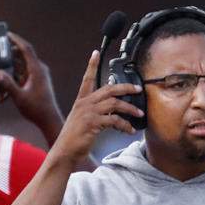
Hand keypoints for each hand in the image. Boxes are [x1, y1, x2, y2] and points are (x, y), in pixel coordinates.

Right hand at [0, 32, 64, 135]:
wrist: (48, 120)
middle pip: (22, 55)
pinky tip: (5, 88)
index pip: (26, 48)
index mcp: (37, 70)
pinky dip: (14, 77)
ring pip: (21, 66)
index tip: (7, 34)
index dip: (16, 39)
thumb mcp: (19, 97)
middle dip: (9, 54)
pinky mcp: (36, 82)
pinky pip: (23, 75)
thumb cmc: (37, 109)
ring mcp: (38, 76)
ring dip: (10, 68)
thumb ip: (7, 84)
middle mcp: (39, 70)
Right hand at [47, 51, 142, 167]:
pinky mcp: (93, 123)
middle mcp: (84, 104)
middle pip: (108, 89)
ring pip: (115, 103)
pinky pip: (114, 120)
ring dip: (130, 108)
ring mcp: (89, 112)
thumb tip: (110, 114)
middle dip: (126, 87)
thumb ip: (93, 113)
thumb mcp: (81, 121)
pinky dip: (125, 124)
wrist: (64, 151)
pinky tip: (130, 130)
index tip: (96, 53)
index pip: (87, 79)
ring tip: (139, 113)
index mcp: (81, 101)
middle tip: (138, 90)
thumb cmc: (73, 139)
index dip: (92, 65)